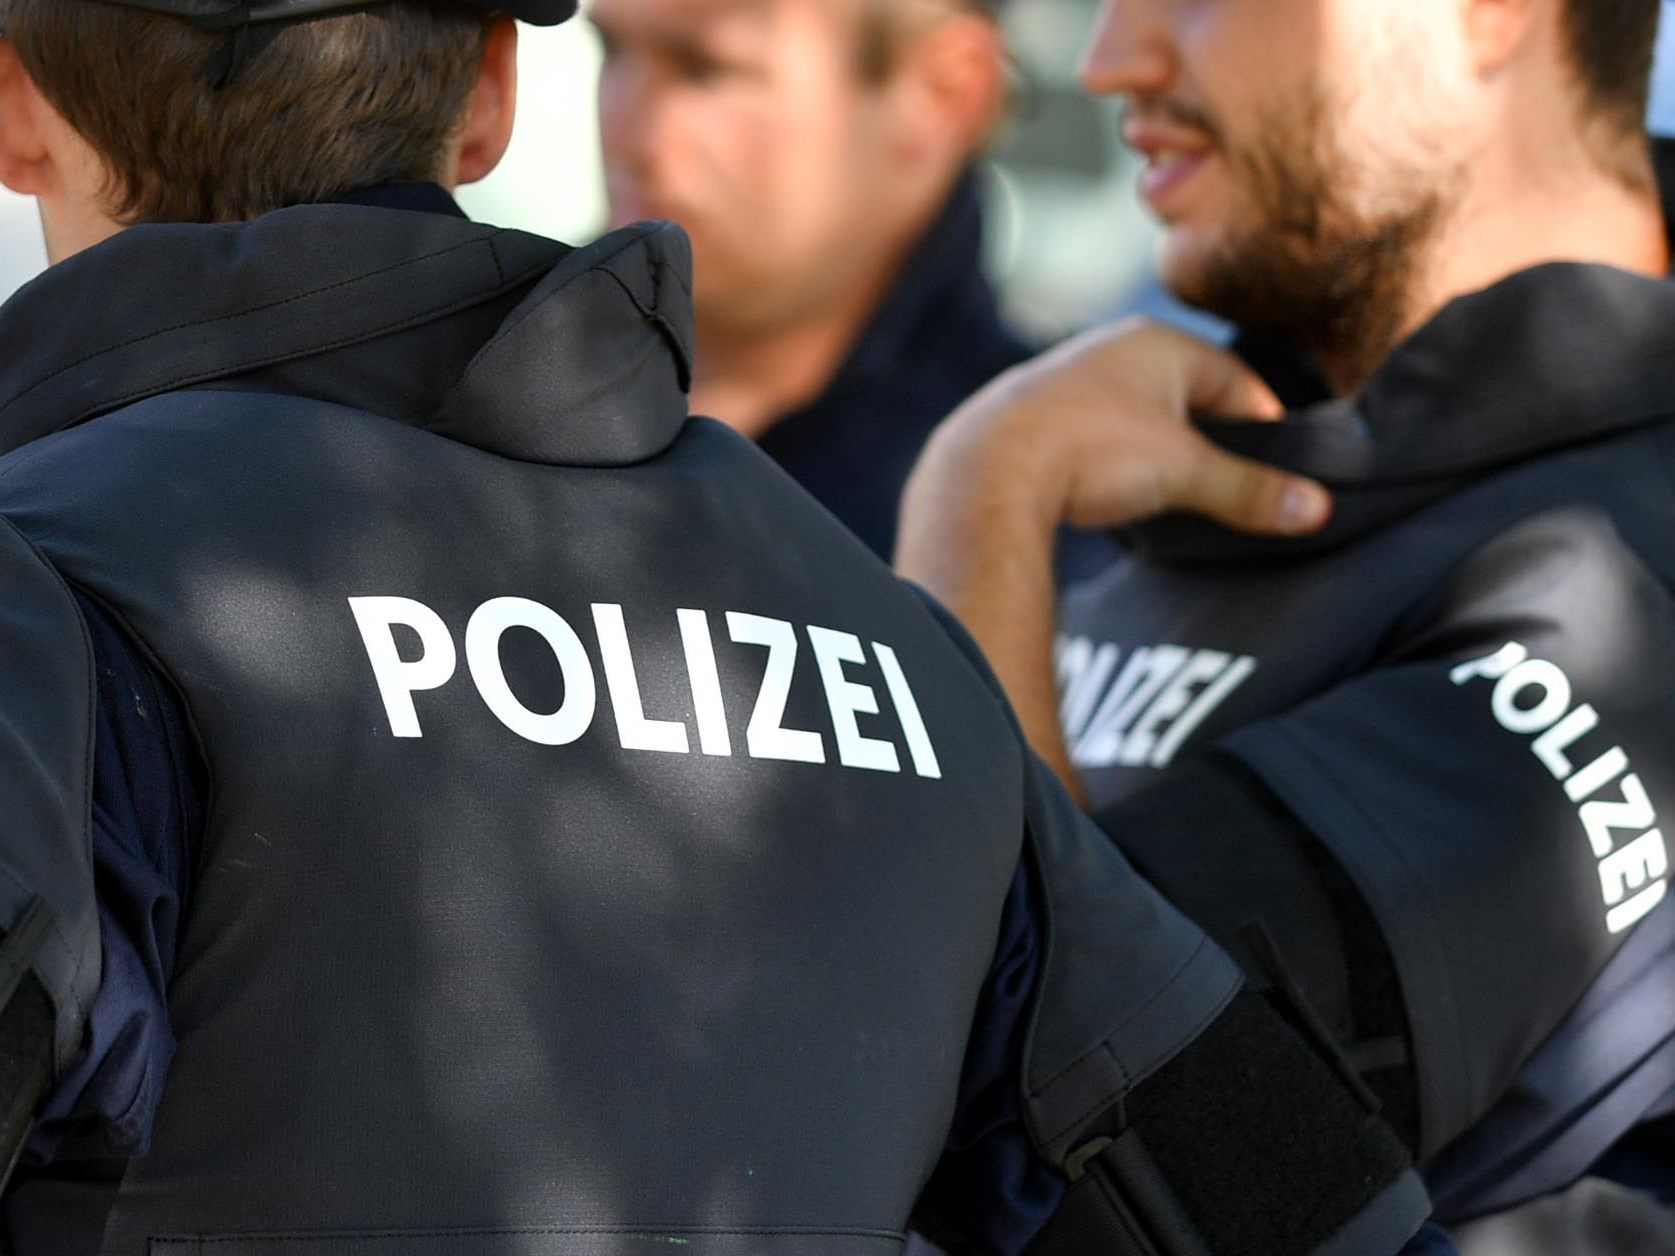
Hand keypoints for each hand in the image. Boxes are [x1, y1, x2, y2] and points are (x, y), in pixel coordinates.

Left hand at [912, 318, 1330, 536]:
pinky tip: (1109, 491)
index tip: (1280, 465)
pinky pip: (1090, 433)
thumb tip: (1317, 508)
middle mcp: (1109, 348)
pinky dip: (1110, 459)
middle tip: (1231, 484)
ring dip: (1155, 449)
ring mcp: (1064, 379)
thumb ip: (1250, 489)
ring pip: (1134, 413)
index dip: (1264, 422)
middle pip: (1185, 394)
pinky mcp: (1030, 415)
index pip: (1236, 378)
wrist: (985, 471)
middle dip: (1210, 436)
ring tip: (1171, 494)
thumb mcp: (1184, 472)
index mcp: (1157, 342)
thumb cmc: (1090, 452)